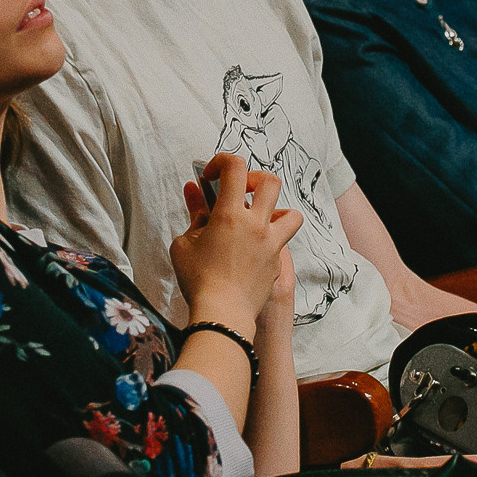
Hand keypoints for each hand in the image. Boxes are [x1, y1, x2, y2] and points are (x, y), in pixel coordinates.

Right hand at [171, 154, 300, 333]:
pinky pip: (283, 243)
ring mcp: (272, 244)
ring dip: (277, 210)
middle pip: (271, 182)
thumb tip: (194, 193)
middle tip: (241, 191)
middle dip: (255, 179)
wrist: (223, 315)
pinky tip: (254, 250)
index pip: (236, 167)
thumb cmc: (198, 281)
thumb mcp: (184, 244)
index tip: (211, 176)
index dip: (222, 161)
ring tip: (260, 220)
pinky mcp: (277, 264)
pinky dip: (272, 240)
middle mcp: (257, 224)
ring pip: (292, 214)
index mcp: (231, 214)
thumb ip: (194, 215)